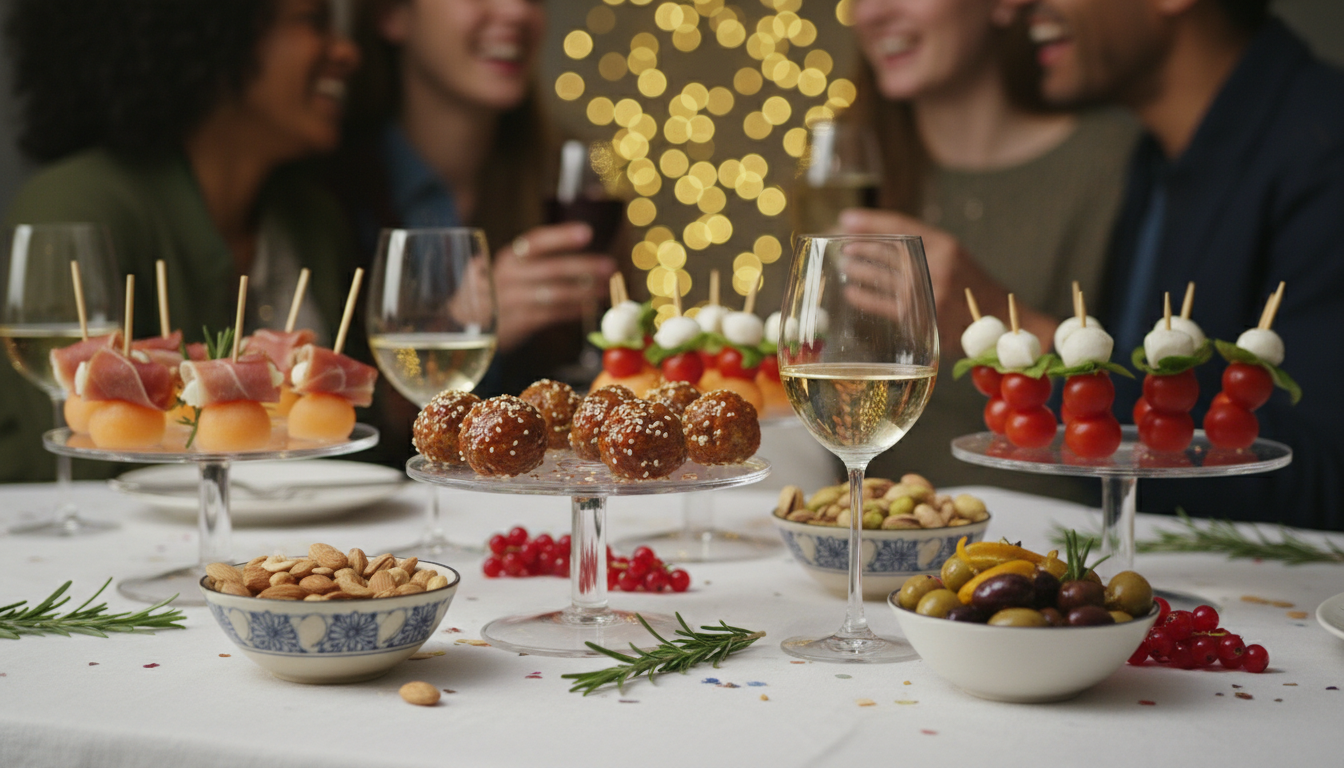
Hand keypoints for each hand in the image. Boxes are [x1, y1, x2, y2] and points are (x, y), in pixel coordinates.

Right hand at [493, 222, 616, 351]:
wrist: (465, 323)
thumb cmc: (495, 291)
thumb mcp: (507, 269)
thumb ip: (534, 261)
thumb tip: (579, 249)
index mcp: (509, 258)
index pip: (537, 242)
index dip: (562, 237)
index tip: (587, 232)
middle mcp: (509, 276)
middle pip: (551, 269)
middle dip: (584, 267)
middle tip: (610, 265)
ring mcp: (512, 301)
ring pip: (555, 295)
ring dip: (584, 292)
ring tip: (604, 288)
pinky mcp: (517, 323)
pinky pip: (551, 315)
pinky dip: (573, 311)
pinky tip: (588, 306)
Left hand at [838, 208, 1058, 352]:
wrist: (1002, 321)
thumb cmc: (972, 289)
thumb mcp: (954, 258)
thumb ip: (924, 248)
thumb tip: (880, 238)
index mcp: (945, 244)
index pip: (901, 225)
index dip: (871, 221)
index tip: (847, 218)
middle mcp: (936, 265)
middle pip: (887, 248)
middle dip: (860, 245)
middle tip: (843, 243)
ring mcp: (928, 291)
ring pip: (882, 275)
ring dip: (858, 269)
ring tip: (845, 264)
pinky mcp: (921, 317)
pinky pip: (883, 304)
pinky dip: (863, 296)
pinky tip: (850, 292)